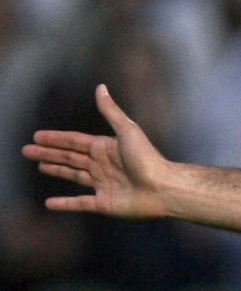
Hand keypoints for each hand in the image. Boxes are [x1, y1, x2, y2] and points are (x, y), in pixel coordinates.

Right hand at [22, 84, 171, 219]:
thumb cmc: (147, 158)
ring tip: (40, 166)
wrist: (163, 188)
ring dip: (56, 171)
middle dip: (49, 153)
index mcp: (106, 148)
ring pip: (73, 175)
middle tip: (27, 151)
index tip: (37, 136)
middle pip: (70, 157)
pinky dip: (64, 204)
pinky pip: (79, 203)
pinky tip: (49, 203)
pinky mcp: (104, 203)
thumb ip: (111, 111)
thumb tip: (101, 87)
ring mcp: (103, 184)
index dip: (56, 138)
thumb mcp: (127, 130)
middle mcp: (103, 165)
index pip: (75, 141)